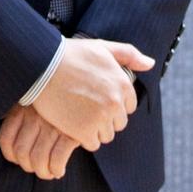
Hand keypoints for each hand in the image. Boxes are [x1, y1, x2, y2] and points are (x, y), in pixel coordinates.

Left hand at [0, 102, 79, 179]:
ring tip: (48, 173)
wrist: (89, 89)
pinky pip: (57, 159)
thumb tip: (7, 130)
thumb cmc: (59, 97)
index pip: (6, 138)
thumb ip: (20, 111)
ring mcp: (53, 124)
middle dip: (28, 166)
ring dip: (43, 172)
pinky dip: (56, 170)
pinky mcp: (72, 132)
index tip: (18, 160)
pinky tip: (59, 170)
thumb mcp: (36, 98)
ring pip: (39, 159)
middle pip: (21, 152)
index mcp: (23, 106)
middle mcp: (35, 115)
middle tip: (37, 168)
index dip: (10, 155)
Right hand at [29, 37, 155, 151]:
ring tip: (78, 115)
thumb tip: (150, 64)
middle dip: (105, 118)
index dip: (114, 104)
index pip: (129, 107)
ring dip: (94, 129)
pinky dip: (83, 137)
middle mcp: (115, 102)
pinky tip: (72, 124)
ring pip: (106, 135)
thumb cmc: (71, 55)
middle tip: (86, 108)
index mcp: (122, 84)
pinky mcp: (84, 130)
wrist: (42, 66)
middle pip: (119, 123)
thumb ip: (129, 54)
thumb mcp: (102, 47)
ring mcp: (101, 117)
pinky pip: (92, 144)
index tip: (98, 99)